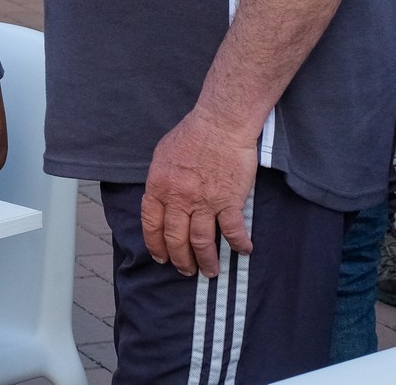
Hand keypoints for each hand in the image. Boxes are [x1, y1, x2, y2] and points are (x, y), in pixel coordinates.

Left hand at [141, 108, 257, 278]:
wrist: (220, 124)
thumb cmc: (191, 135)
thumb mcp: (162, 156)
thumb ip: (161, 181)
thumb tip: (160, 199)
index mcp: (159, 186)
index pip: (152, 223)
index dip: (155, 243)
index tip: (160, 256)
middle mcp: (178, 198)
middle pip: (175, 238)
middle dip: (179, 259)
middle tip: (185, 270)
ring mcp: (204, 202)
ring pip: (201, 241)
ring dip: (206, 261)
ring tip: (210, 271)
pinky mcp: (229, 201)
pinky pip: (233, 230)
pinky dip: (238, 244)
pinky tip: (243, 251)